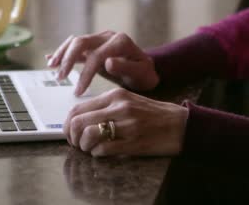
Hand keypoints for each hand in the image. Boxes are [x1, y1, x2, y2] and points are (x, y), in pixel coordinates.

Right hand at [46, 31, 158, 95]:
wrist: (145, 69)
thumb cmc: (143, 73)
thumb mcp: (141, 73)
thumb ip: (126, 67)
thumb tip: (108, 62)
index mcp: (120, 42)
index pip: (97, 55)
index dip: (85, 73)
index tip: (79, 91)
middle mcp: (108, 36)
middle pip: (81, 42)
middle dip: (68, 59)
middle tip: (60, 78)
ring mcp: (99, 39)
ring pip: (75, 41)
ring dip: (62, 54)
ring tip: (52, 67)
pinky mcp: (93, 45)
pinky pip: (75, 46)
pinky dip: (63, 52)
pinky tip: (51, 59)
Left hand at [64, 88, 188, 156]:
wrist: (181, 124)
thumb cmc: (154, 114)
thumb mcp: (128, 100)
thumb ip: (106, 106)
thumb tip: (80, 118)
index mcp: (115, 95)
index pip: (78, 108)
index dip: (68, 124)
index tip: (70, 132)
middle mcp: (119, 107)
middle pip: (78, 122)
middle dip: (72, 137)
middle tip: (77, 144)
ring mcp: (127, 125)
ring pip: (88, 135)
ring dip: (83, 146)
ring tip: (89, 149)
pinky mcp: (134, 142)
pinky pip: (104, 149)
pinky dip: (97, 153)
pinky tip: (102, 153)